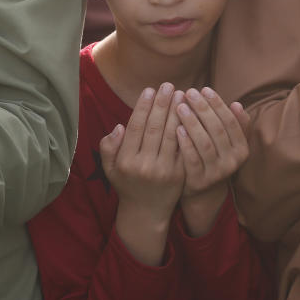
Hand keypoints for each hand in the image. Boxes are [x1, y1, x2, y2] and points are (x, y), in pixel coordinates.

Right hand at [100, 83, 185, 221]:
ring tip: (181, 94)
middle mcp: (144, 165)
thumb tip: (120, 126)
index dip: (143, 107)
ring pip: (171, 135)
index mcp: (126, 161)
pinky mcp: (179, 174)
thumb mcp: (109, 168)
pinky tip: (190, 114)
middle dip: (162, 104)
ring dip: (177, 112)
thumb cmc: (127, 184)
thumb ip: (109, 147)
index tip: (149, 89)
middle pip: (155, 128)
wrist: (146, 213)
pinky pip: (183, 147)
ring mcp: (164, 171)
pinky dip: (187, 129)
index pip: (136, 127)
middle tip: (169, 85)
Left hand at [175, 87, 249, 195]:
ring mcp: (216, 173)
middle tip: (189, 92)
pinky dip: (185, 143)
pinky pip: (192, 159)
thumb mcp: (227, 143)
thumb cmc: (214, 157)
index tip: (204, 89)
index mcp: (242, 149)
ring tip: (180, 106)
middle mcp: (233, 162)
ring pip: (205, 143)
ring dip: (192, 123)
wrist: (204, 192)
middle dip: (203, 109)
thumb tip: (237, 104)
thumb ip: (234, 125)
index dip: (218, 104)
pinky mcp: (200, 181)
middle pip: (218, 130)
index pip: (231, 122)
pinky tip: (176, 128)